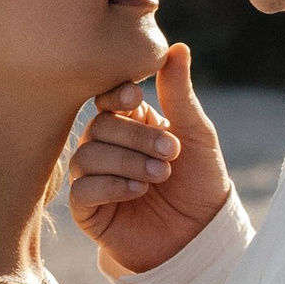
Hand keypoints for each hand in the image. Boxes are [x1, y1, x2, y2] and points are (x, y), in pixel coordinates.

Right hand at [67, 41, 232, 282]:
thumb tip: (176, 47)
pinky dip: (111, 186)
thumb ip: (180, 92)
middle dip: (136, 137)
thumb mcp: (196, 133)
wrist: (202, 236)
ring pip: (86, 155)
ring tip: (159, 175)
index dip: (116, 97)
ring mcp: (95, 178)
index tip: (139, 101)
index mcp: (128, 124)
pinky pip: (82, 190)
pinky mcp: (89, 211)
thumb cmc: (200, 182)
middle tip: (171, 153)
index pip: (105, 98)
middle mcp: (106, 147)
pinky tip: (139, 191)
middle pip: (99, 126)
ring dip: (126, 162)